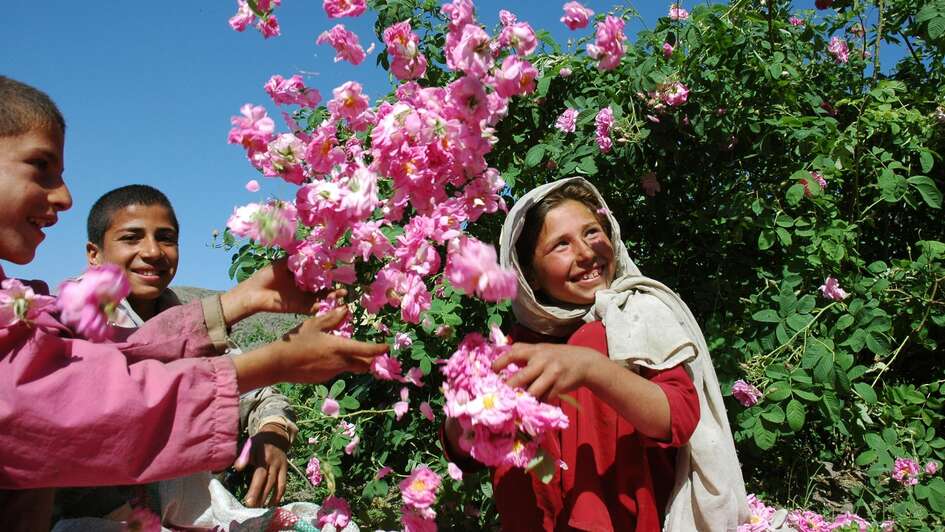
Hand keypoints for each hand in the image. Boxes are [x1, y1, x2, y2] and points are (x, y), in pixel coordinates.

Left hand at [221, 258, 345, 323]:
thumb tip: (315, 249)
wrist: (254, 293)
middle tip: (346, 284)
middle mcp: (305, 286)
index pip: (319, 272)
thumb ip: (299, 258)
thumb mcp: (284, 262)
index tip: (340, 268)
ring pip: (322, 297)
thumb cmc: (267, 275)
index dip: (330, 271)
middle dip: (335, 285)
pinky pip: (315, 307)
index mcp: (302, 274)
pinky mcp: (301, 307)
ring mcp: (304, 297)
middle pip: (324, 286)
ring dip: (333, 296)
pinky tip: (333, 303)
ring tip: (343, 294)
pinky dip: (324, 306)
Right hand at [233, 307, 387, 391]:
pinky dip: (339, 364)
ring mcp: (332, 373)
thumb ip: (332, 318)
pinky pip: (338, 371)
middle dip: (370, 358)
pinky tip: (326, 356)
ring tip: (347, 350)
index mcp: (339, 348)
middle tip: (371, 350)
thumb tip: (346, 309)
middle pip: (363, 364)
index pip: (366, 350)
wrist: (278, 364)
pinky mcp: (324, 379)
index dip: (378, 349)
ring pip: (351, 368)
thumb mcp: (313, 324)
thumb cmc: (296, 341)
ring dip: (354, 361)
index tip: (386, 347)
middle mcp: (340, 363)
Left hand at [237, 424, 289, 506]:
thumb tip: (237, 468)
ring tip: (258, 509)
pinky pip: (282, 485)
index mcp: (262, 454)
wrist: (276, 436)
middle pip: (266, 480)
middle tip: (249, 506)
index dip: (253, 485)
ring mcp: (280, 466)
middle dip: (257, 494)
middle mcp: (273, 461)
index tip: (245, 495)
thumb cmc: (259, 443)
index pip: (258, 471)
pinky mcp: (285, 470)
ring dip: (266, 498)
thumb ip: (243, 456)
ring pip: (274, 484)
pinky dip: (277, 496)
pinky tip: (270, 505)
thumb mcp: (250, 445)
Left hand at [492, 342, 600, 401]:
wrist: (584, 361)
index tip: (492, 370)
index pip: (513, 353)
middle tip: (499, 395)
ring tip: (518, 402)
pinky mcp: (560, 387)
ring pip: (533, 391)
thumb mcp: (541, 348)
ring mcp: (552, 374)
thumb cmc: (557, 356)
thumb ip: (524, 352)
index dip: (500, 362)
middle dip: (508, 388)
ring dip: (524, 398)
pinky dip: (538, 402)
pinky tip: (536, 402)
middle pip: (521, 377)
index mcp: (535, 350)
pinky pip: (545, 399)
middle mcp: (543, 361)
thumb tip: (500, 358)